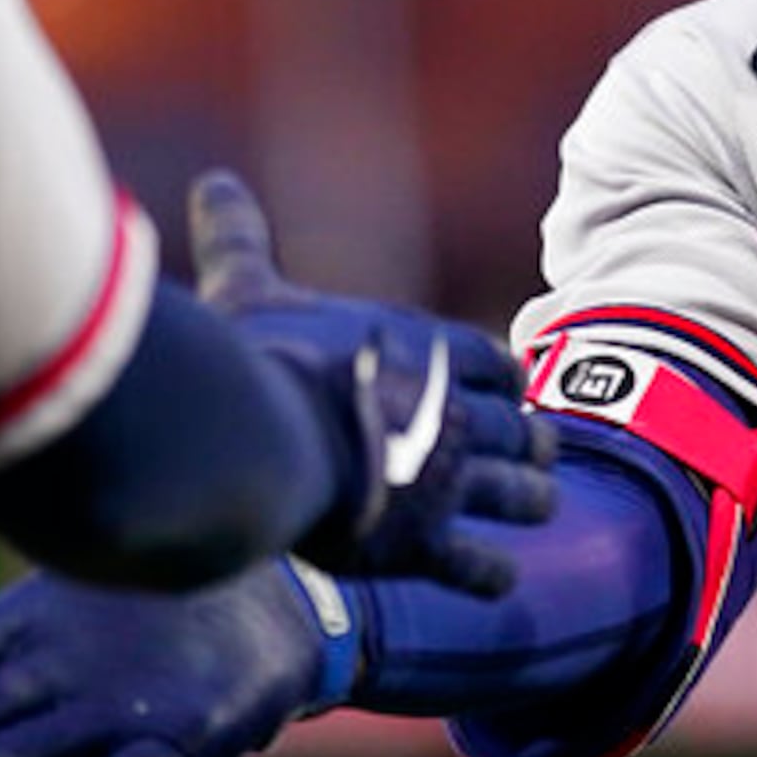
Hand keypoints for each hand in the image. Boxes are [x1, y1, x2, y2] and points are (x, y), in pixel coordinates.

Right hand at [188, 170, 556, 596]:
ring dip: (531, 497)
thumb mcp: (249, 289)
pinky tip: (498, 577)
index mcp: (421, 347)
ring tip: (541, 502)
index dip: (500, 374)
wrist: (257, 443)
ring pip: (516, 492)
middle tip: (539, 447)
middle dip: (527, 437)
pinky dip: (491, 573)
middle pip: (514, 426)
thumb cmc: (252, 361)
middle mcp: (449, 411)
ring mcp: (443, 482)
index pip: (489, 359)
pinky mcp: (420, 546)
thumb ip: (242, 237)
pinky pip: (476, 567)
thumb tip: (214, 179)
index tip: (508, 383)